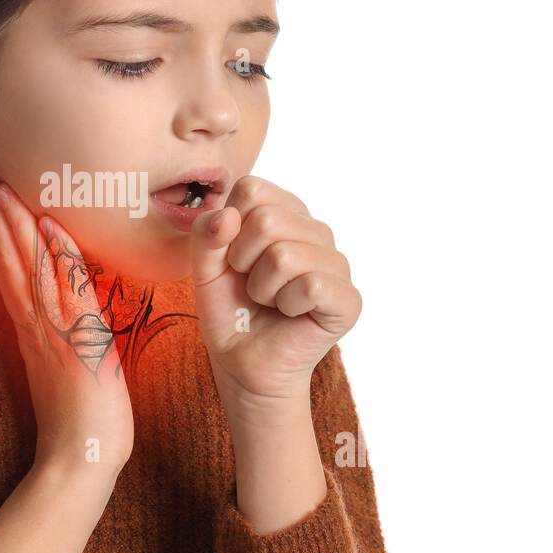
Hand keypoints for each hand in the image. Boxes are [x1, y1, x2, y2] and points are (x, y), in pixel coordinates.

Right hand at [0, 167, 133, 475]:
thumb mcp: (67, 363)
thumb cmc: (81, 416)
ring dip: (10, 223)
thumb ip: (61, 330)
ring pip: (26, 265)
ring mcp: (52, 329)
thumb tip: (61, 303)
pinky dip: (55, 255)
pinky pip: (64, 289)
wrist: (81, 459)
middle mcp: (35, 323)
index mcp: (32, 327)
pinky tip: (45, 225)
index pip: (8, 267)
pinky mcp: (76, 339)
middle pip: (6, 258)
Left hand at [190, 175, 360, 408]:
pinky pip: (310, 285)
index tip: (233, 259)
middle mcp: (315, 230)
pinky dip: (286, 305)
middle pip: (267, 220)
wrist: (242, 363)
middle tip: (252, 286)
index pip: (252, 189)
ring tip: (269, 301)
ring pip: (285, 255)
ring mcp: (337, 263)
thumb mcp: (204, 267)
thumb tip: (228, 216)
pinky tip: (290, 313)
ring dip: (263, 289)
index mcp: (284, 212)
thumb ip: (206, 234)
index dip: (230, 228)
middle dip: (243, 262)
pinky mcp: (348, 298)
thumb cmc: (229, 310)